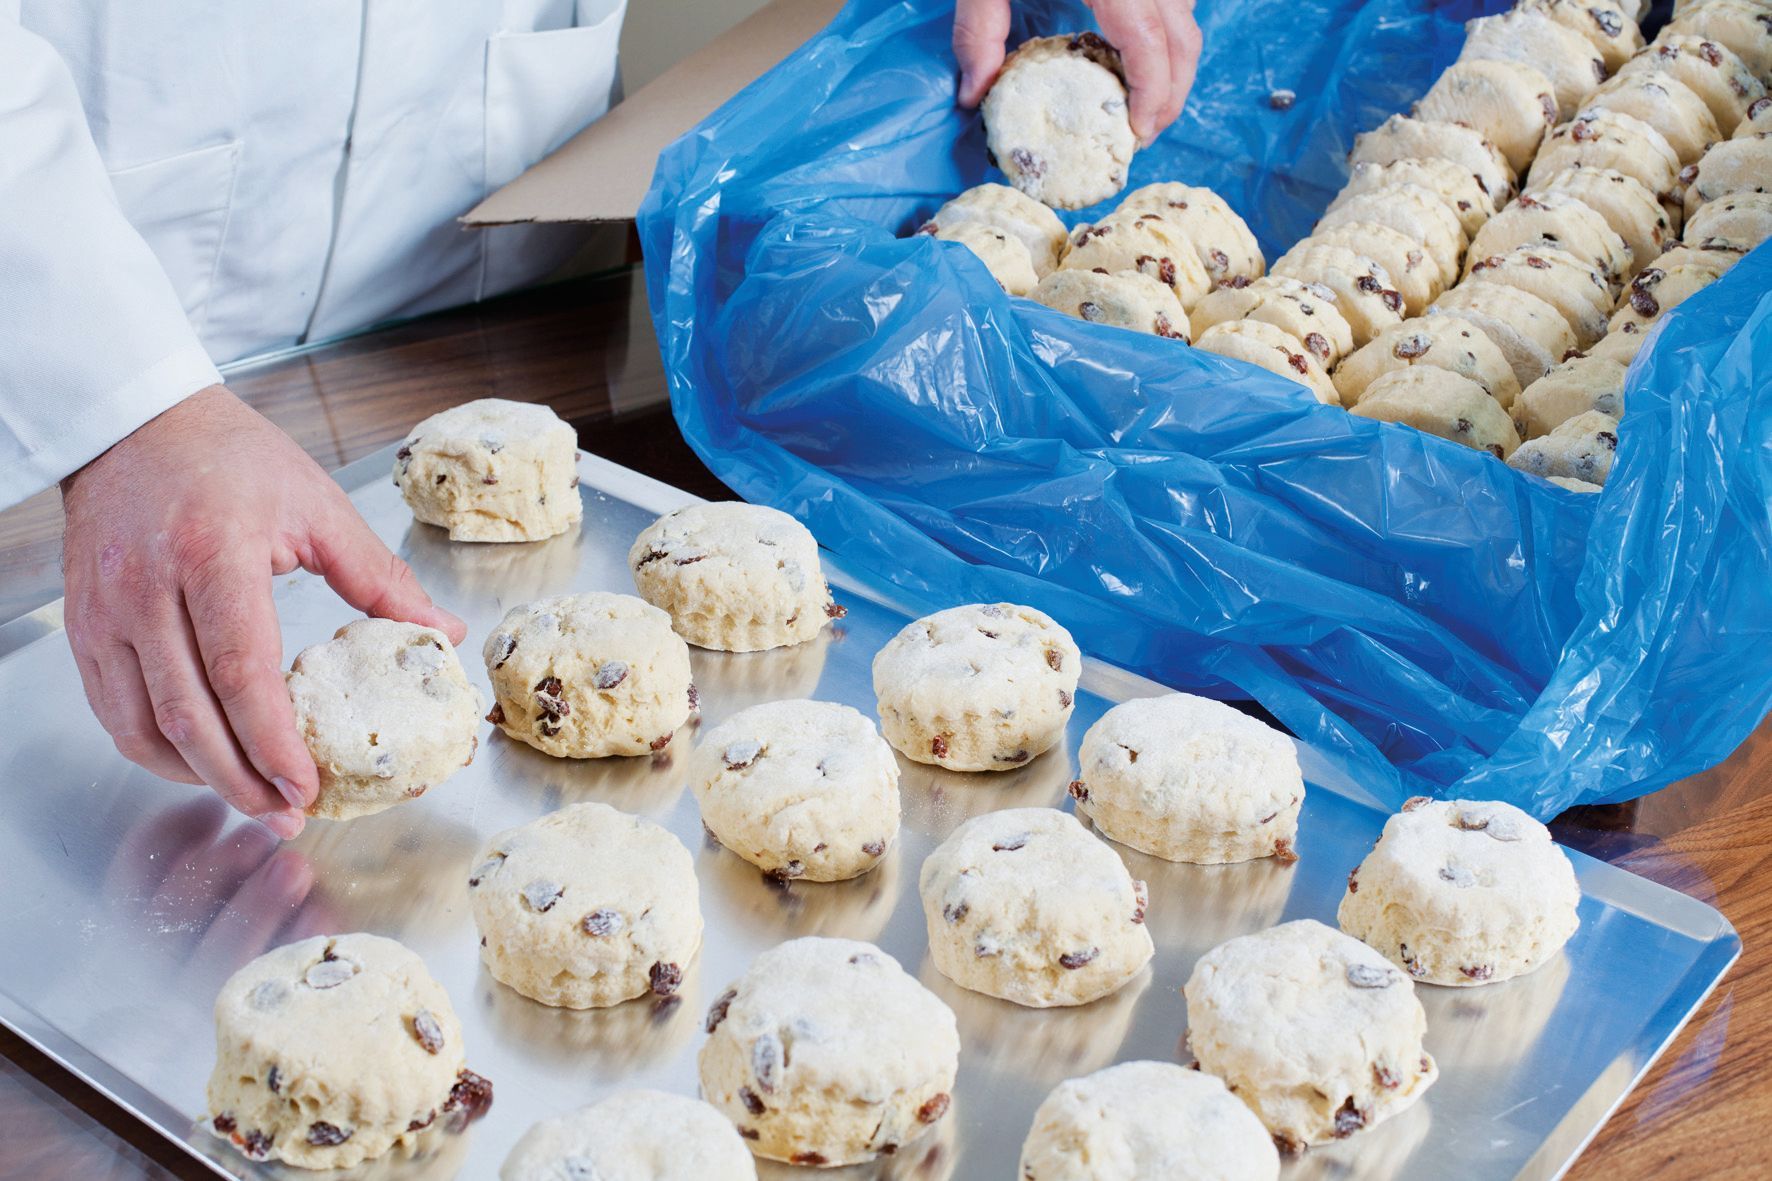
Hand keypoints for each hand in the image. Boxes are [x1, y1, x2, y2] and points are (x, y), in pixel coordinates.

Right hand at [61, 386, 466, 838]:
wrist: (137, 424)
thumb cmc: (230, 457)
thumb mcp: (317, 505)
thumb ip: (379, 577)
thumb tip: (440, 631)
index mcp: (214, 554)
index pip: (240, 671)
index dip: (271, 742)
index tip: (306, 788)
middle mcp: (147, 588)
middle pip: (189, 713)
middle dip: (240, 781)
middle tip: (286, 817)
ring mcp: (106, 610)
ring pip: (142, 724)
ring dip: (197, 776)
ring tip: (251, 799)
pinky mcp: (86, 625)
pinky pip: (113, 709)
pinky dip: (155, 749)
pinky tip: (199, 763)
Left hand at [954, 0, 1202, 143]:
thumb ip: (978, 26)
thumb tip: (972, 91)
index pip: (1150, 45)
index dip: (1155, 95)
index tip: (1140, 133)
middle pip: (1184, 34)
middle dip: (1174, 88)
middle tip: (1146, 127)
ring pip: (1187, 9)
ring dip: (1175, 55)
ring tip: (1144, 90)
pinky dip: (1167, 20)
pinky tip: (1138, 38)